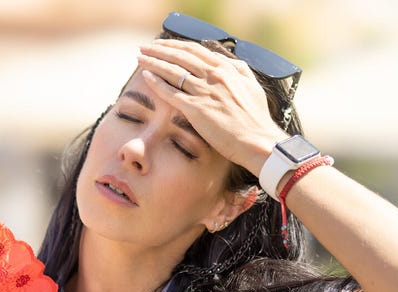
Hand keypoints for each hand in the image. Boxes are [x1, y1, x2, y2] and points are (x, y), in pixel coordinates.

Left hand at [136, 39, 285, 173]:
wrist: (257, 141)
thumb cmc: (255, 118)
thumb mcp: (252, 86)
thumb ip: (239, 70)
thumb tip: (227, 61)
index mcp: (228, 69)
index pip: (196, 50)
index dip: (176, 45)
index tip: (163, 44)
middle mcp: (215, 76)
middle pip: (180, 56)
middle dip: (159, 49)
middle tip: (144, 47)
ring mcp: (205, 92)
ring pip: (173, 71)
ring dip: (153, 62)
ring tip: (140, 57)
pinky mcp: (197, 109)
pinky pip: (171, 92)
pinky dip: (157, 82)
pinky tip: (146, 76)